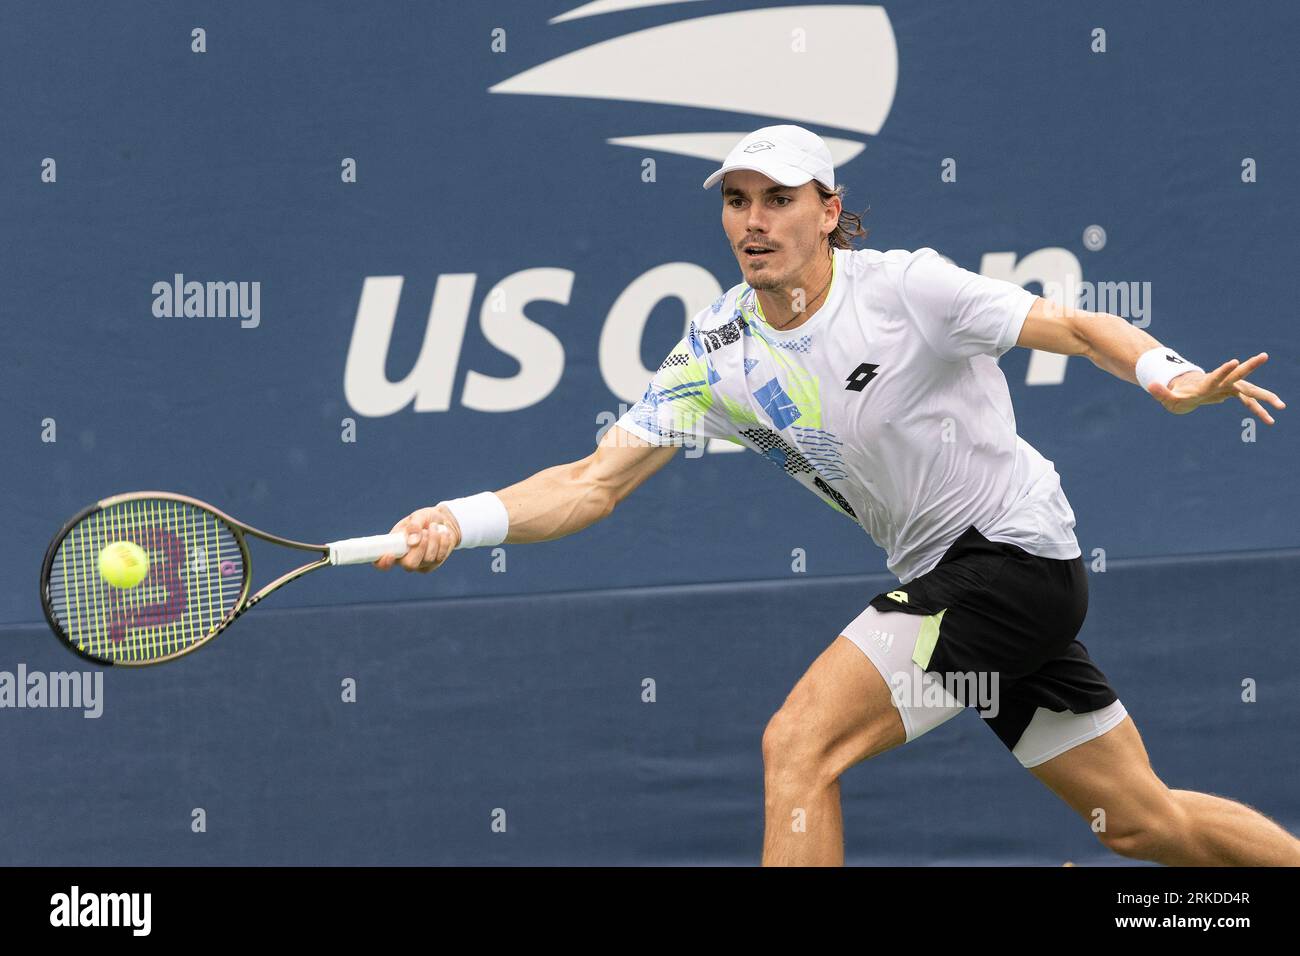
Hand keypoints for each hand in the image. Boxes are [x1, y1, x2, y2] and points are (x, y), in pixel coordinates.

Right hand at [373, 506, 462, 571]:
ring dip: (433, 539)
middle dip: (420, 547)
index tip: (390, 555)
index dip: (383, 563)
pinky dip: (443, 542)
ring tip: (434, 527)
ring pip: (428, 559)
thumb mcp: (418, 517)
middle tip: (425, 532)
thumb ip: (413, 527)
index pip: (381, 563)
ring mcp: (420, 564)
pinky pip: (440, 557)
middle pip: (409, 565)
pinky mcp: (434, 565)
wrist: (443, 521)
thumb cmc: (425, 519)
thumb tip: (412, 541)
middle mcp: (404, 559)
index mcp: (393, 547)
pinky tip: (442, 534)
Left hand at [1147, 352, 1284, 424]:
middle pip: (1237, 374)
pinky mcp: (1233, 393)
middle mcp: (1220, 382)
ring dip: (1264, 397)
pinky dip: (1258, 410)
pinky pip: (1248, 402)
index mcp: (1205, 383)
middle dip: (1250, 366)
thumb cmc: (1176, 394)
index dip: (1223, 370)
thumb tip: (1151, 386)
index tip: (1234, 360)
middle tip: (1264, 355)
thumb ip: (1161, 392)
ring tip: (1281, 406)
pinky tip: (1270, 420)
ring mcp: (1228, 387)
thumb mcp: (1166, 398)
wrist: (1185, 391)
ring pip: (1249, 390)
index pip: (1215, 376)